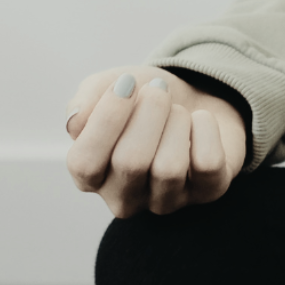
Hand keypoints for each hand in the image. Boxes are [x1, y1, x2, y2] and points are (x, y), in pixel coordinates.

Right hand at [65, 66, 247, 218]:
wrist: (192, 95)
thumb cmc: (141, 99)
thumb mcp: (107, 87)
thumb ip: (85, 101)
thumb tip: (77, 120)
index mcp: (90, 176)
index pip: (84, 163)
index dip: (106, 119)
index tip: (126, 83)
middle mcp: (124, 197)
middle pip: (130, 163)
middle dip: (148, 113)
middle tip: (157, 90)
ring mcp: (166, 200)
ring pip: (169, 168)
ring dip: (176, 121)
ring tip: (177, 109)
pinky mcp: (207, 193)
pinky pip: (207, 164)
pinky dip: (206, 129)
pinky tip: (199, 121)